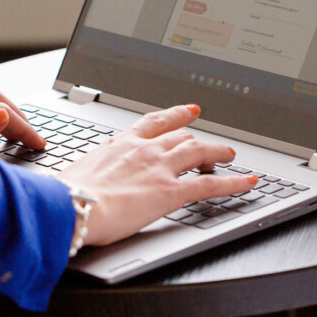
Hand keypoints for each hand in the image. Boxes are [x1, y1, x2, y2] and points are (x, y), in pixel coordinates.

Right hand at [59, 104, 257, 245]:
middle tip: (212, 144)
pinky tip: (248, 183)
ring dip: (218, 153)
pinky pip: (211, 183)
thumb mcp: (81, 171)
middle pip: (182, 137)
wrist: (70, 205)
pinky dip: (234, 183)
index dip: (176, 114)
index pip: (155, 122)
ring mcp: (160, 168)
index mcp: (122, 143)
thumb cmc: (68, 193)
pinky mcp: (171, 191)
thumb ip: (96, 169)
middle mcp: (145, 150)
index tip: (189, 110)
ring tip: (230, 156)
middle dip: (199, 139)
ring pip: (200, 152)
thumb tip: (91, 178)